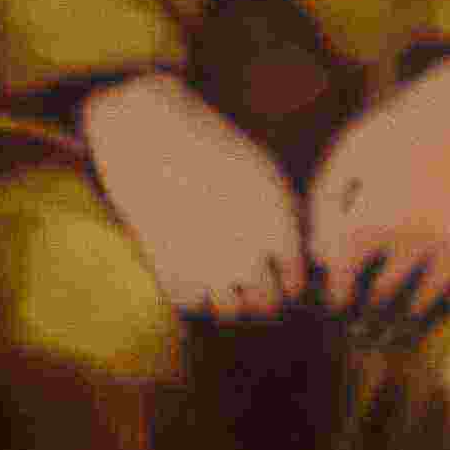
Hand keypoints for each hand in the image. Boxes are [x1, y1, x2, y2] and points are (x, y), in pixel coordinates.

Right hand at [84, 69, 308, 318]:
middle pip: (267, 306)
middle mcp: (248, 256)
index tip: (276, 271)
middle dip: (263, 294)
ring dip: (230, 298)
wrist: (148, 136)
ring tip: (220, 276)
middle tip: (251, 281)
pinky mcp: (170, 273)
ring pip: (231, 312)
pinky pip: (193, 304)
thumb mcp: (265, 174)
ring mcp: (207, 270)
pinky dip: (194, 292)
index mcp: (277, 229)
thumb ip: (288, 220)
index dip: (287, 278)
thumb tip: (301, 257)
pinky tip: (192, 268)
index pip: (296, 283)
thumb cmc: (211, 148)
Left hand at [305, 52, 449, 334]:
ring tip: (407, 299)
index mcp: (373, 218)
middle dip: (373, 299)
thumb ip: (325, 202)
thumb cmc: (403, 130)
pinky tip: (446, 280)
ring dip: (412, 301)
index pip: (344, 281)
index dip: (338, 293)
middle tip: (373, 300)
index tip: (340, 297)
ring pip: (424, 299)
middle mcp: (412, 240)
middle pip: (382, 293)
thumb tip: (320, 257)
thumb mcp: (352, 150)